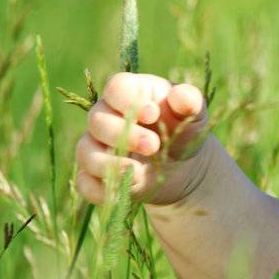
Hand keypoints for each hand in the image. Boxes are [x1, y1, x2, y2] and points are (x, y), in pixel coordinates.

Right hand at [75, 73, 211, 206]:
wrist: (184, 165)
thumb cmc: (184, 128)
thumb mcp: (193, 113)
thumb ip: (189, 101)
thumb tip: (181, 96)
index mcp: (130, 94)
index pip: (115, 87)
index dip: (128, 101)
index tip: (153, 114)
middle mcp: (106, 117)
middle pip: (96, 120)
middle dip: (123, 134)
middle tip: (153, 145)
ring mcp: (98, 147)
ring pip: (85, 151)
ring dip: (109, 163)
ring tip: (137, 170)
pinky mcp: (96, 176)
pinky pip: (86, 183)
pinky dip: (100, 189)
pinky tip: (124, 190)